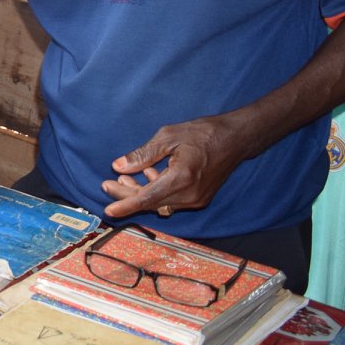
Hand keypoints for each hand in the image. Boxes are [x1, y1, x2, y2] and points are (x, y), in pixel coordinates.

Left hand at [101, 112, 256, 218]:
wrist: (236, 139)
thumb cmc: (203, 133)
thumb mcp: (168, 136)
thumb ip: (142, 154)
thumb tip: (118, 167)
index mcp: (182, 178)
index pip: (146, 198)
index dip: (125, 204)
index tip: (109, 211)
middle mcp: (190, 195)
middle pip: (150, 203)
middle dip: (127, 195)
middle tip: (108, 184)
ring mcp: (197, 199)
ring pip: (160, 203)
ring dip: (141, 193)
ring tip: (124, 177)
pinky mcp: (200, 198)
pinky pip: (171, 201)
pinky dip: (156, 192)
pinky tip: (148, 175)